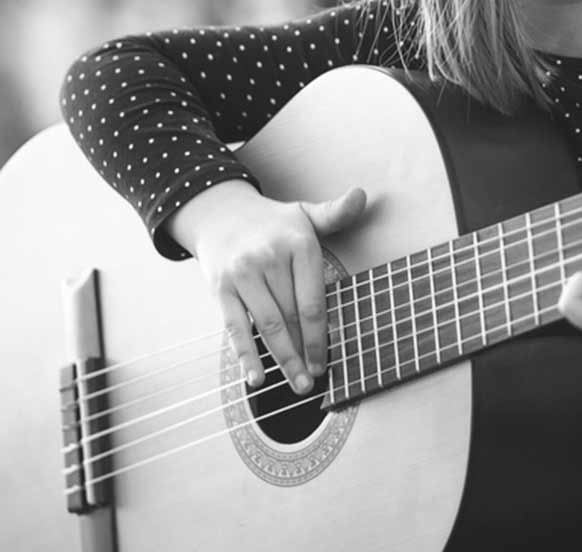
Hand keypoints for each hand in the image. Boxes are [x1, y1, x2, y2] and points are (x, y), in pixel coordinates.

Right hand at [170, 181, 367, 394]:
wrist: (219, 213)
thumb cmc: (272, 223)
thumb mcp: (305, 213)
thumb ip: (335, 213)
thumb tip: (361, 196)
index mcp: (298, 244)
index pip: (313, 301)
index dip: (320, 337)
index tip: (326, 363)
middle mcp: (269, 258)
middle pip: (291, 317)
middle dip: (304, 353)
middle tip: (312, 382)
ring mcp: (243, 274)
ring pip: (266, 325)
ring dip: (282, 359)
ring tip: (296, 384)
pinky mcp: (220, 288)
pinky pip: (234, 327)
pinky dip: (245, 355)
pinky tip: (256, 378)